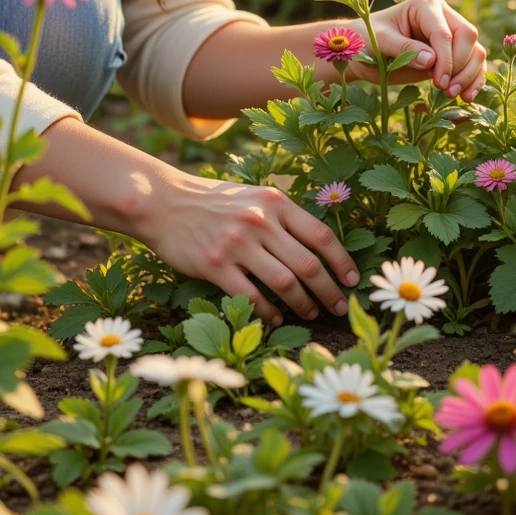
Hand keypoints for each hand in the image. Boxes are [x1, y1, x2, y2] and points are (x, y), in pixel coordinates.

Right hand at [141, 171, 359, 326]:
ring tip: (311, 314)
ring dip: (304, 305)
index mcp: (273, 202)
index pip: (321, 236)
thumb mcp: (251, 196)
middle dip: (329, 291)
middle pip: (308, 264)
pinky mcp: (216, 266)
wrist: (163, 202)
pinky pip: (252, 297)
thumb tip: (317, 244)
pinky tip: (276, 319)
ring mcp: (237, 244)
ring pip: (285, 284)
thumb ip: (281, 215)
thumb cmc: (211, 202)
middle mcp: (259, 221)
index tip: (352, 280)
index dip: (342, 262)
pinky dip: (269, 313)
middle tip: (338, 307)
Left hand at [349, 0, 485, 102]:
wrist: (363, 52)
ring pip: (476, 51)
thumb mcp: (379, 42)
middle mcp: (442, 15)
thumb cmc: (366, 41)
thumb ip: (403, 49)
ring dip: (469, 75)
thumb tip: (431, 60)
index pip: (444, 33)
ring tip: (452, 95)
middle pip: (468, 37)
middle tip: (445, 90)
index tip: (438, 83)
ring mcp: (450, 33)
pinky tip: (467, 96)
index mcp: (424, 6)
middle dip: (460, 65)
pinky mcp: (452, 52)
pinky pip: (474, 63)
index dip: (446, 59)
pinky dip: (474, 80)